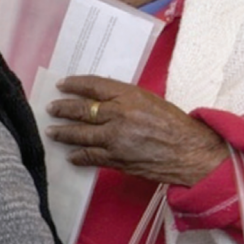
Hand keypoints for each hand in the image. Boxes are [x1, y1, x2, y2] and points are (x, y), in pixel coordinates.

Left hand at [45, 75, 228, 186]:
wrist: (192, 153)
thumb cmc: (175, 124)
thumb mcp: (148, 99)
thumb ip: (123, 98)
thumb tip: (98, 98)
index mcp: (128, 96)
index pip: (93, 85)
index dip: (74, 84)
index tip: (61, 85)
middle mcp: (119, 115)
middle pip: (81, 110)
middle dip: (62, 109)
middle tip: (51, 108)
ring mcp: (116, 139)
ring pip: (81, 134)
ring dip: (63, 132)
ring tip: (52, 131)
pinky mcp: (118, 159)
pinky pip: (91, 157)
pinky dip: (79, 156)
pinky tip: (71, 155)